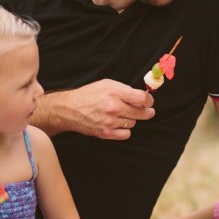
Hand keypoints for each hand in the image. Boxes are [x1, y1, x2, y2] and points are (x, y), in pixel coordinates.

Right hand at [39, 79, 154, 139]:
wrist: (69, 109)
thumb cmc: (89, 94)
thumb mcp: (107, 84)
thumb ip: (125, 89)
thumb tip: (142, 97)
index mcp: (115, 93)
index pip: (142, 99)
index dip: (149, 101)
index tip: (149, 102)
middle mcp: (113, 107)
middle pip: (142, 113)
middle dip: (147, 112)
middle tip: (148, 111)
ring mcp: (110, 122)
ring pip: (133, 123)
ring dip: (131, 119)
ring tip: (121, 114)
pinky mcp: (106, 133)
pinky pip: (126, 134)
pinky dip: (125, 130)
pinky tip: (118, 124)